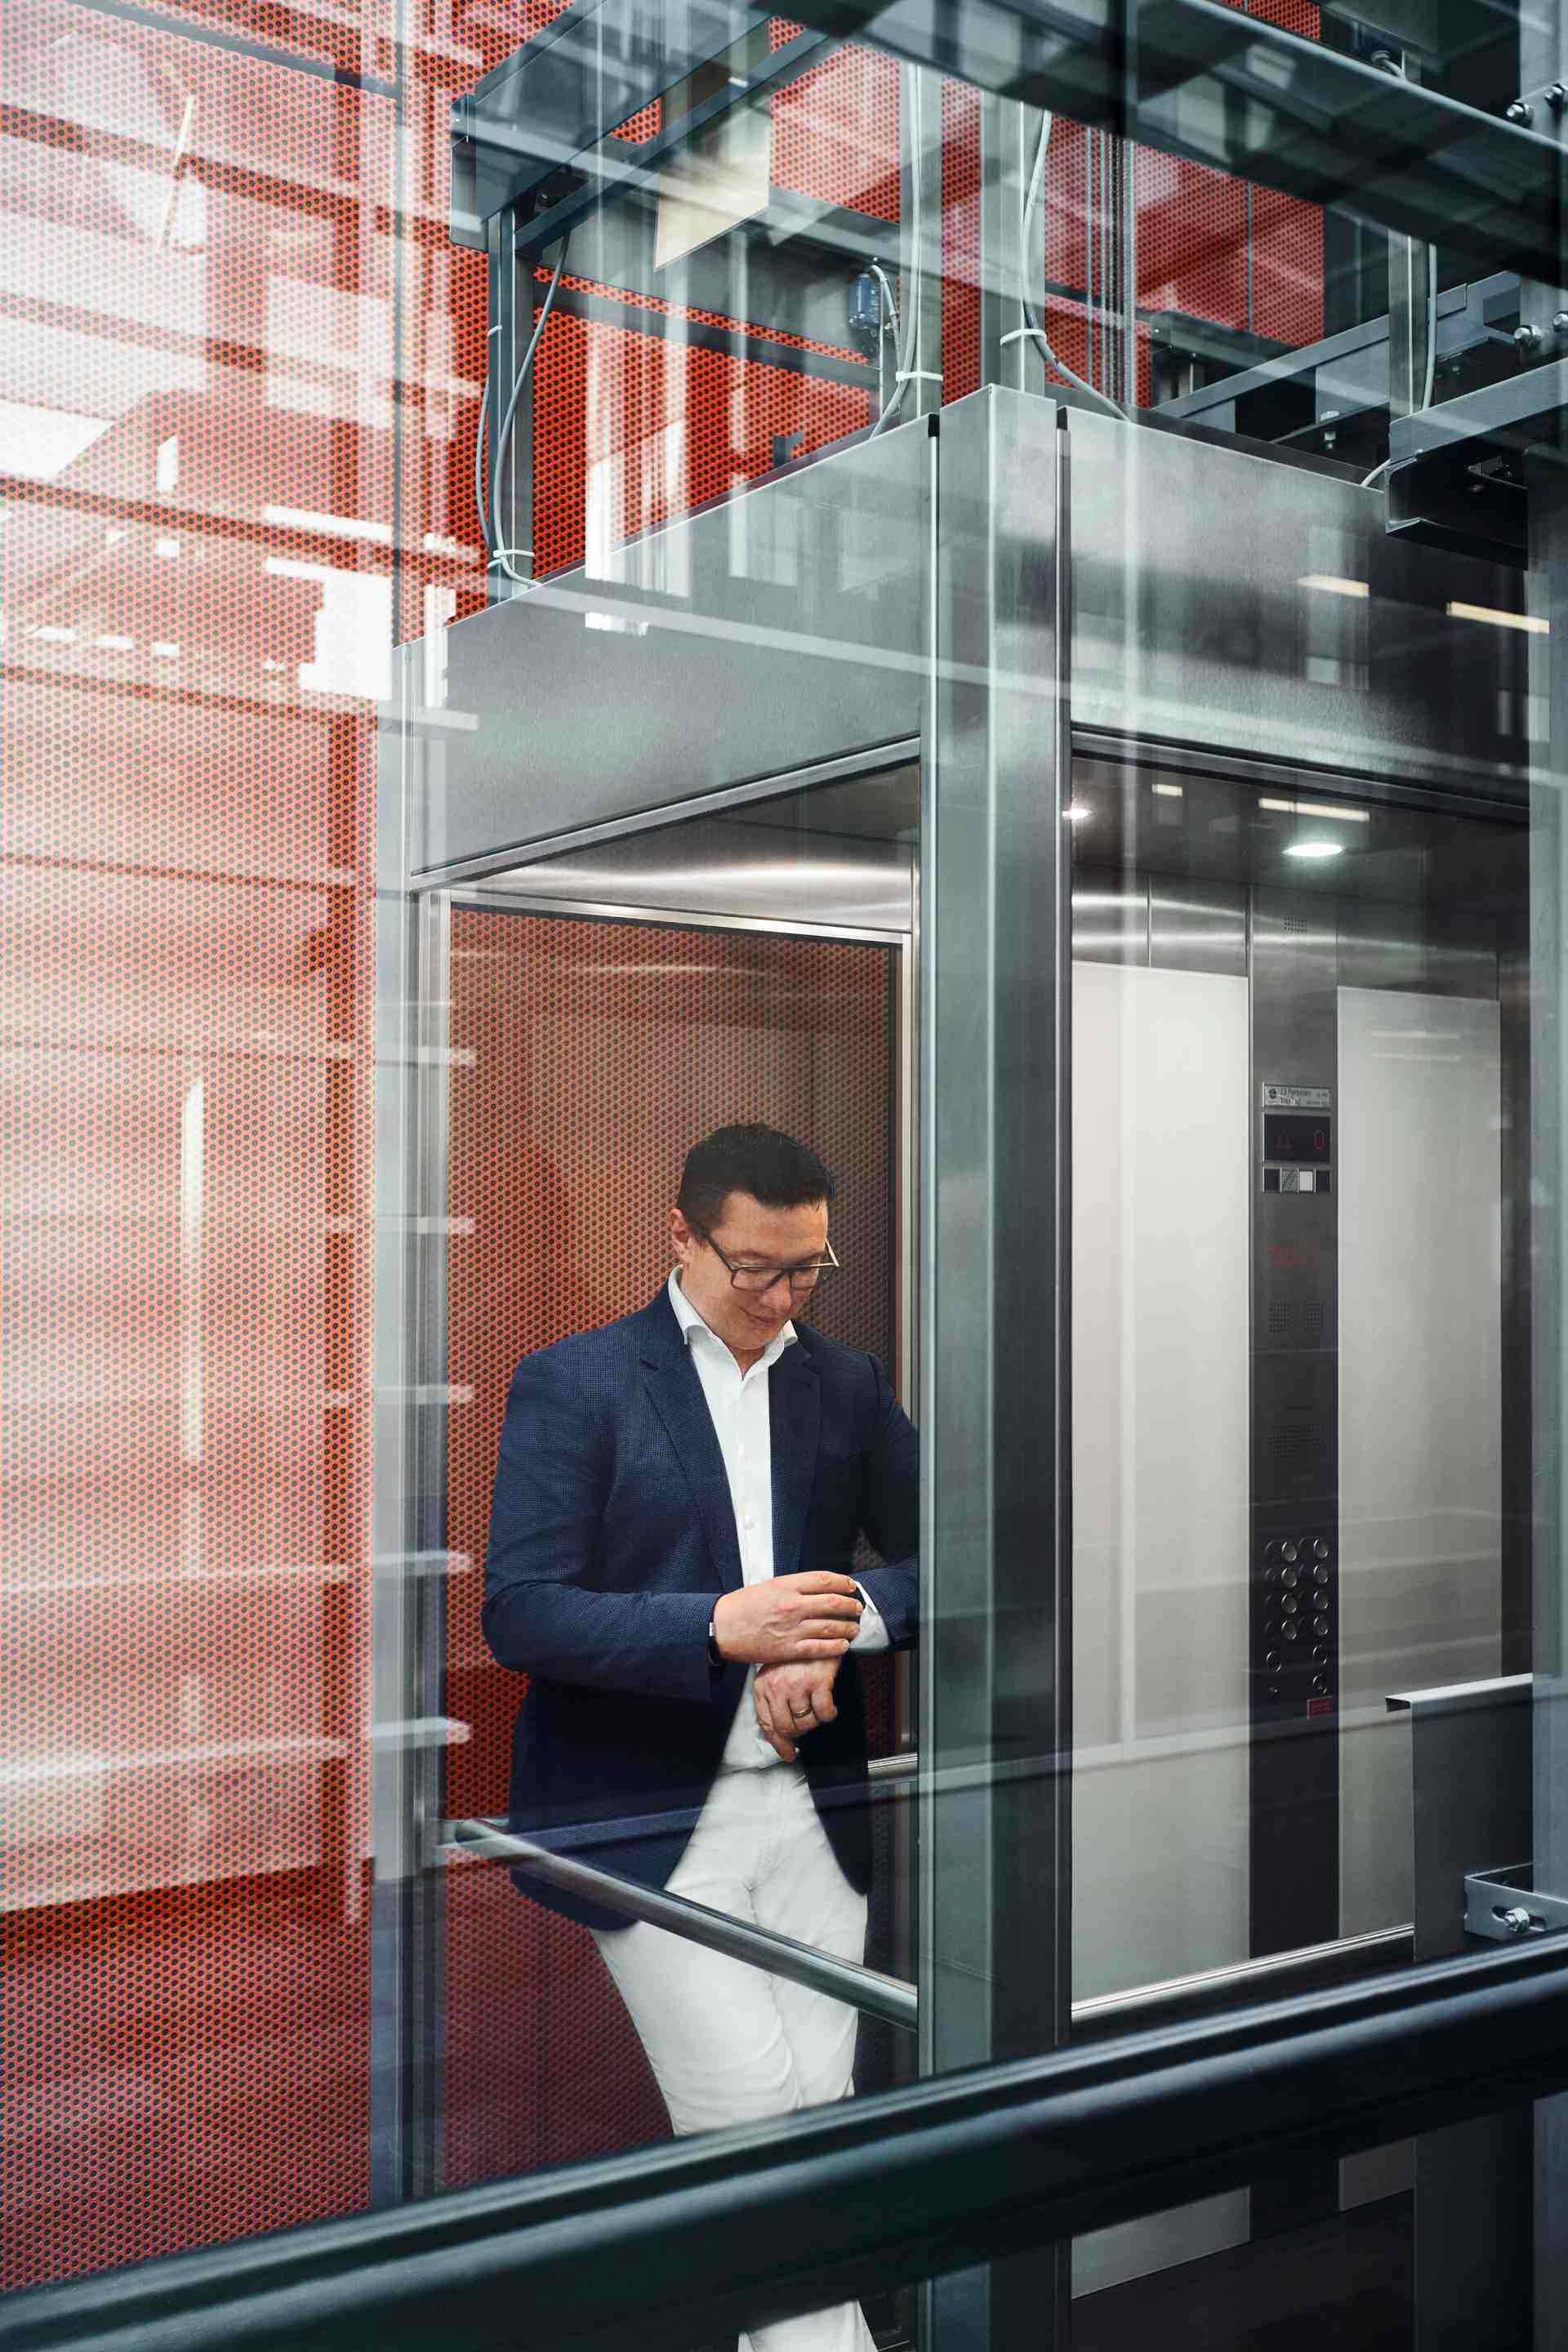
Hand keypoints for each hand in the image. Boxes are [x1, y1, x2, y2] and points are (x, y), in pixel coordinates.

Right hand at [711, 1572, 861, 1666]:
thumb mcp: (769, 1586)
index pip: (824, 1580)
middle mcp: (792, 1605)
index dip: (843, 1582)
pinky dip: (836, 1647)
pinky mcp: (788, 1649)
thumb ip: (794, 1587)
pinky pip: (819, 1648)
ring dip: (848, 1627)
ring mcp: (792, 1628)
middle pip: (833, 1603)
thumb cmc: (743, 1606)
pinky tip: (843, 1645)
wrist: (721, 1627)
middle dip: (850, 1605)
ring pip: (830, 1627)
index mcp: (787, 1585)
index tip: (851, 1585)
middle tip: (858, 1608)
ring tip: (854, 1628)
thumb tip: (819, 1589)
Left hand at [754, 1658, 841, 1761]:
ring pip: (806, 1722)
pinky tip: (829, 1706)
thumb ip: (773, 1701)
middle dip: (799, 1732)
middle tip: (807, 1724)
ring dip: (815, 1720)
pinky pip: (824, 1713)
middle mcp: (777, 1687)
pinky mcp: (817, 1683)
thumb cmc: (797, 1655)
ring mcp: (797, 1685)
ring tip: (817, 1706)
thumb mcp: (776, 1674)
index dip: (779, 1743)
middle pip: (787, 1727)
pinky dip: (829, 1714)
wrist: (818, 1631)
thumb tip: (780, 1736)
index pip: (767, 1724)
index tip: (788, 1753)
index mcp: (762, 1685)